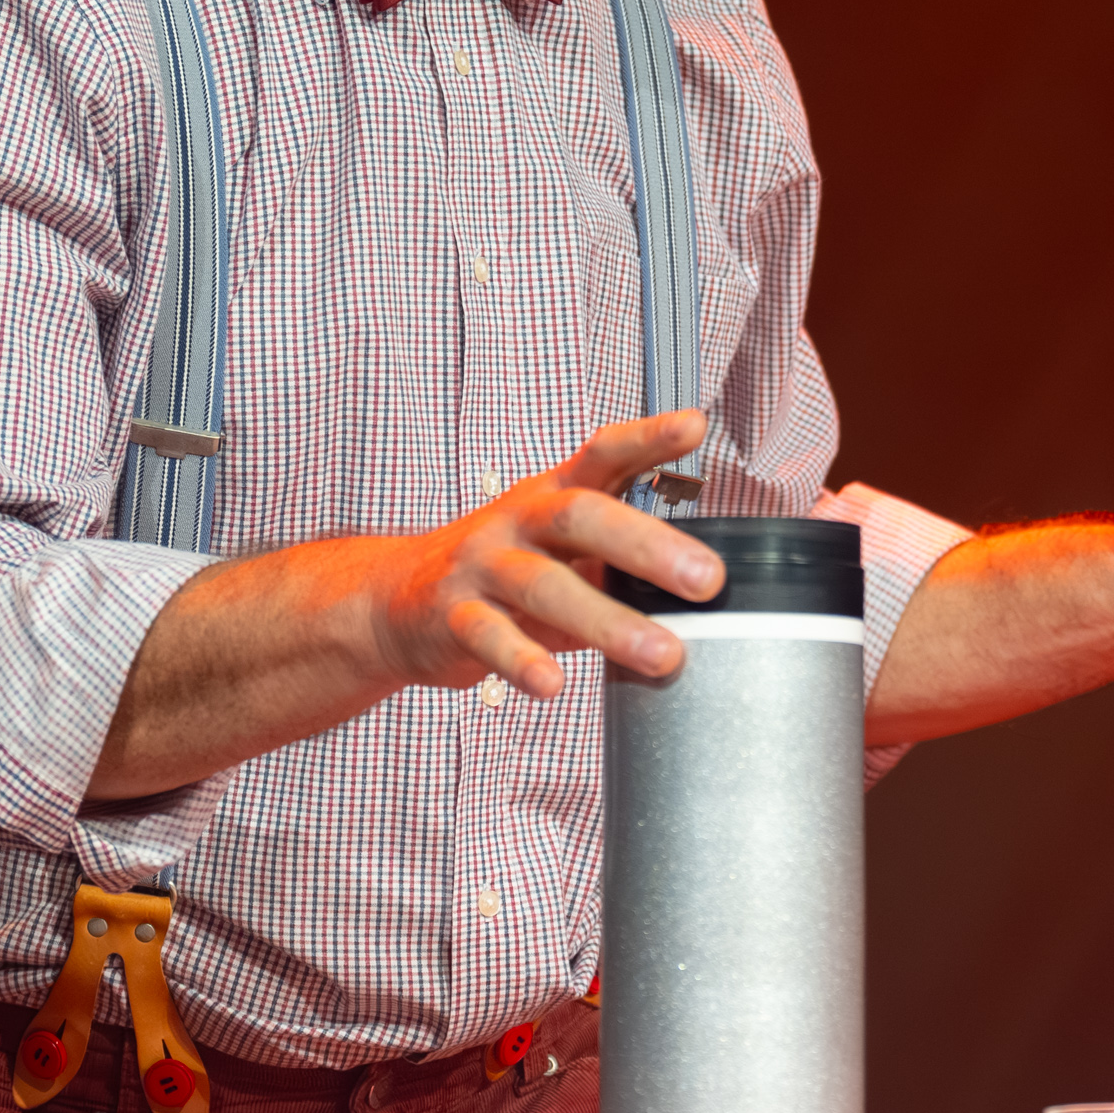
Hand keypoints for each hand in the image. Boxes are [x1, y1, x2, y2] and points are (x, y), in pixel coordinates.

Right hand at [370, 411, 725, 699]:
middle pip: (581, 516)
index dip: (648, 438)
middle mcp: (519, 520)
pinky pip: (488, 636)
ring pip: (543, 585)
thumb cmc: (508, 572)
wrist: (396, 601)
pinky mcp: (451, 615)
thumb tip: (717, 581)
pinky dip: (521, 661)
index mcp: (555, 495)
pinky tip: (552, 686)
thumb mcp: (568, 552)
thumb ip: (631, 559)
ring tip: (663, 654)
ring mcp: (482, 565)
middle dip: (648, 545)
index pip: (603, 454)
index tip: (694, 425)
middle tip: (708, 580)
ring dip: (608, 621)